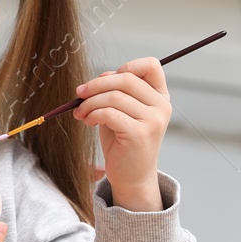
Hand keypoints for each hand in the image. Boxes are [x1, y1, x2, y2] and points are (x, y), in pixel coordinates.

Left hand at [72, 56, 170, 210]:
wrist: (131, 176)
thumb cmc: (122, 141)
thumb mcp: (120, 110)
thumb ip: (116, 91)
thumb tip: (102, 75)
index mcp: (159, 96)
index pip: (151, 66)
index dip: (126, 66)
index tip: (105, 79)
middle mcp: (161, 106)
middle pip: (125, 78)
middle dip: (96, 84)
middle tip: (79, 94)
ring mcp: (153, 120)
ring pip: (114, 96)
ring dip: (90, 103)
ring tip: (81, 113)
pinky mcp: (140, 134)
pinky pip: (109, 113)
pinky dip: (92, 114)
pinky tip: (88, 122)